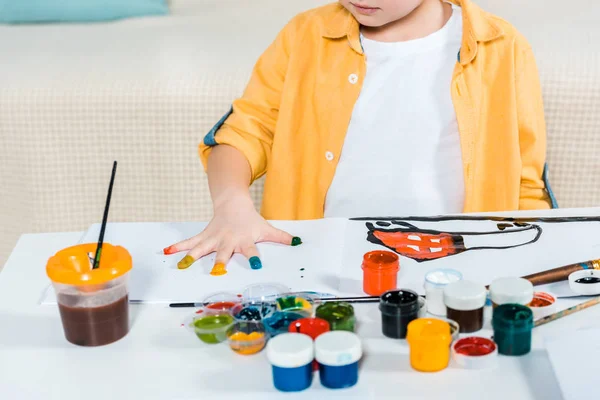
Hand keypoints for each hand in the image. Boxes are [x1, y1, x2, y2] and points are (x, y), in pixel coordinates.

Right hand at [163, 196, 300, 272]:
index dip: (253, 256)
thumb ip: (281, 237)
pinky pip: (191, 242)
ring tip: (182, 266)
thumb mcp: (265, 228)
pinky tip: (167, 251)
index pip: (250, 249)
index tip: (255, 264)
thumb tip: (299, 242)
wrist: (233, 204)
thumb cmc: (250, 220)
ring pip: (202, 249)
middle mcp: (228, 241)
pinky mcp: (204, 236)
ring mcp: (214, 238)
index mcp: (244, 240)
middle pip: (223, 252)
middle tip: (217, 271)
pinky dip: (179, 246)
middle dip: (220, 261)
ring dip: (192, 256)